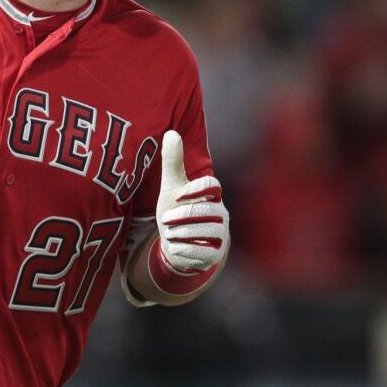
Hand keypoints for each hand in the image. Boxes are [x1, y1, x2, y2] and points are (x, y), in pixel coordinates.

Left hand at [155, 130, 227, 273]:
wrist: (177, 243)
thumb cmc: (176, 210)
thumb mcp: (171, 186)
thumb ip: (173, 162)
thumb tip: (171, 132)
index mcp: (212, 195)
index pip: (213, 186)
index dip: (196, 189)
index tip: (177, 194)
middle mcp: (221, 214)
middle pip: (209, 211)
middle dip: (184, 215)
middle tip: (165, 219)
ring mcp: (220, 235)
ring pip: (207, 232)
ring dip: (183, 233)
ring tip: (168, 233)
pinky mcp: (215, 255)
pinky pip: (205, 253)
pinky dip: (186, 250)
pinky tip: (174, 247)